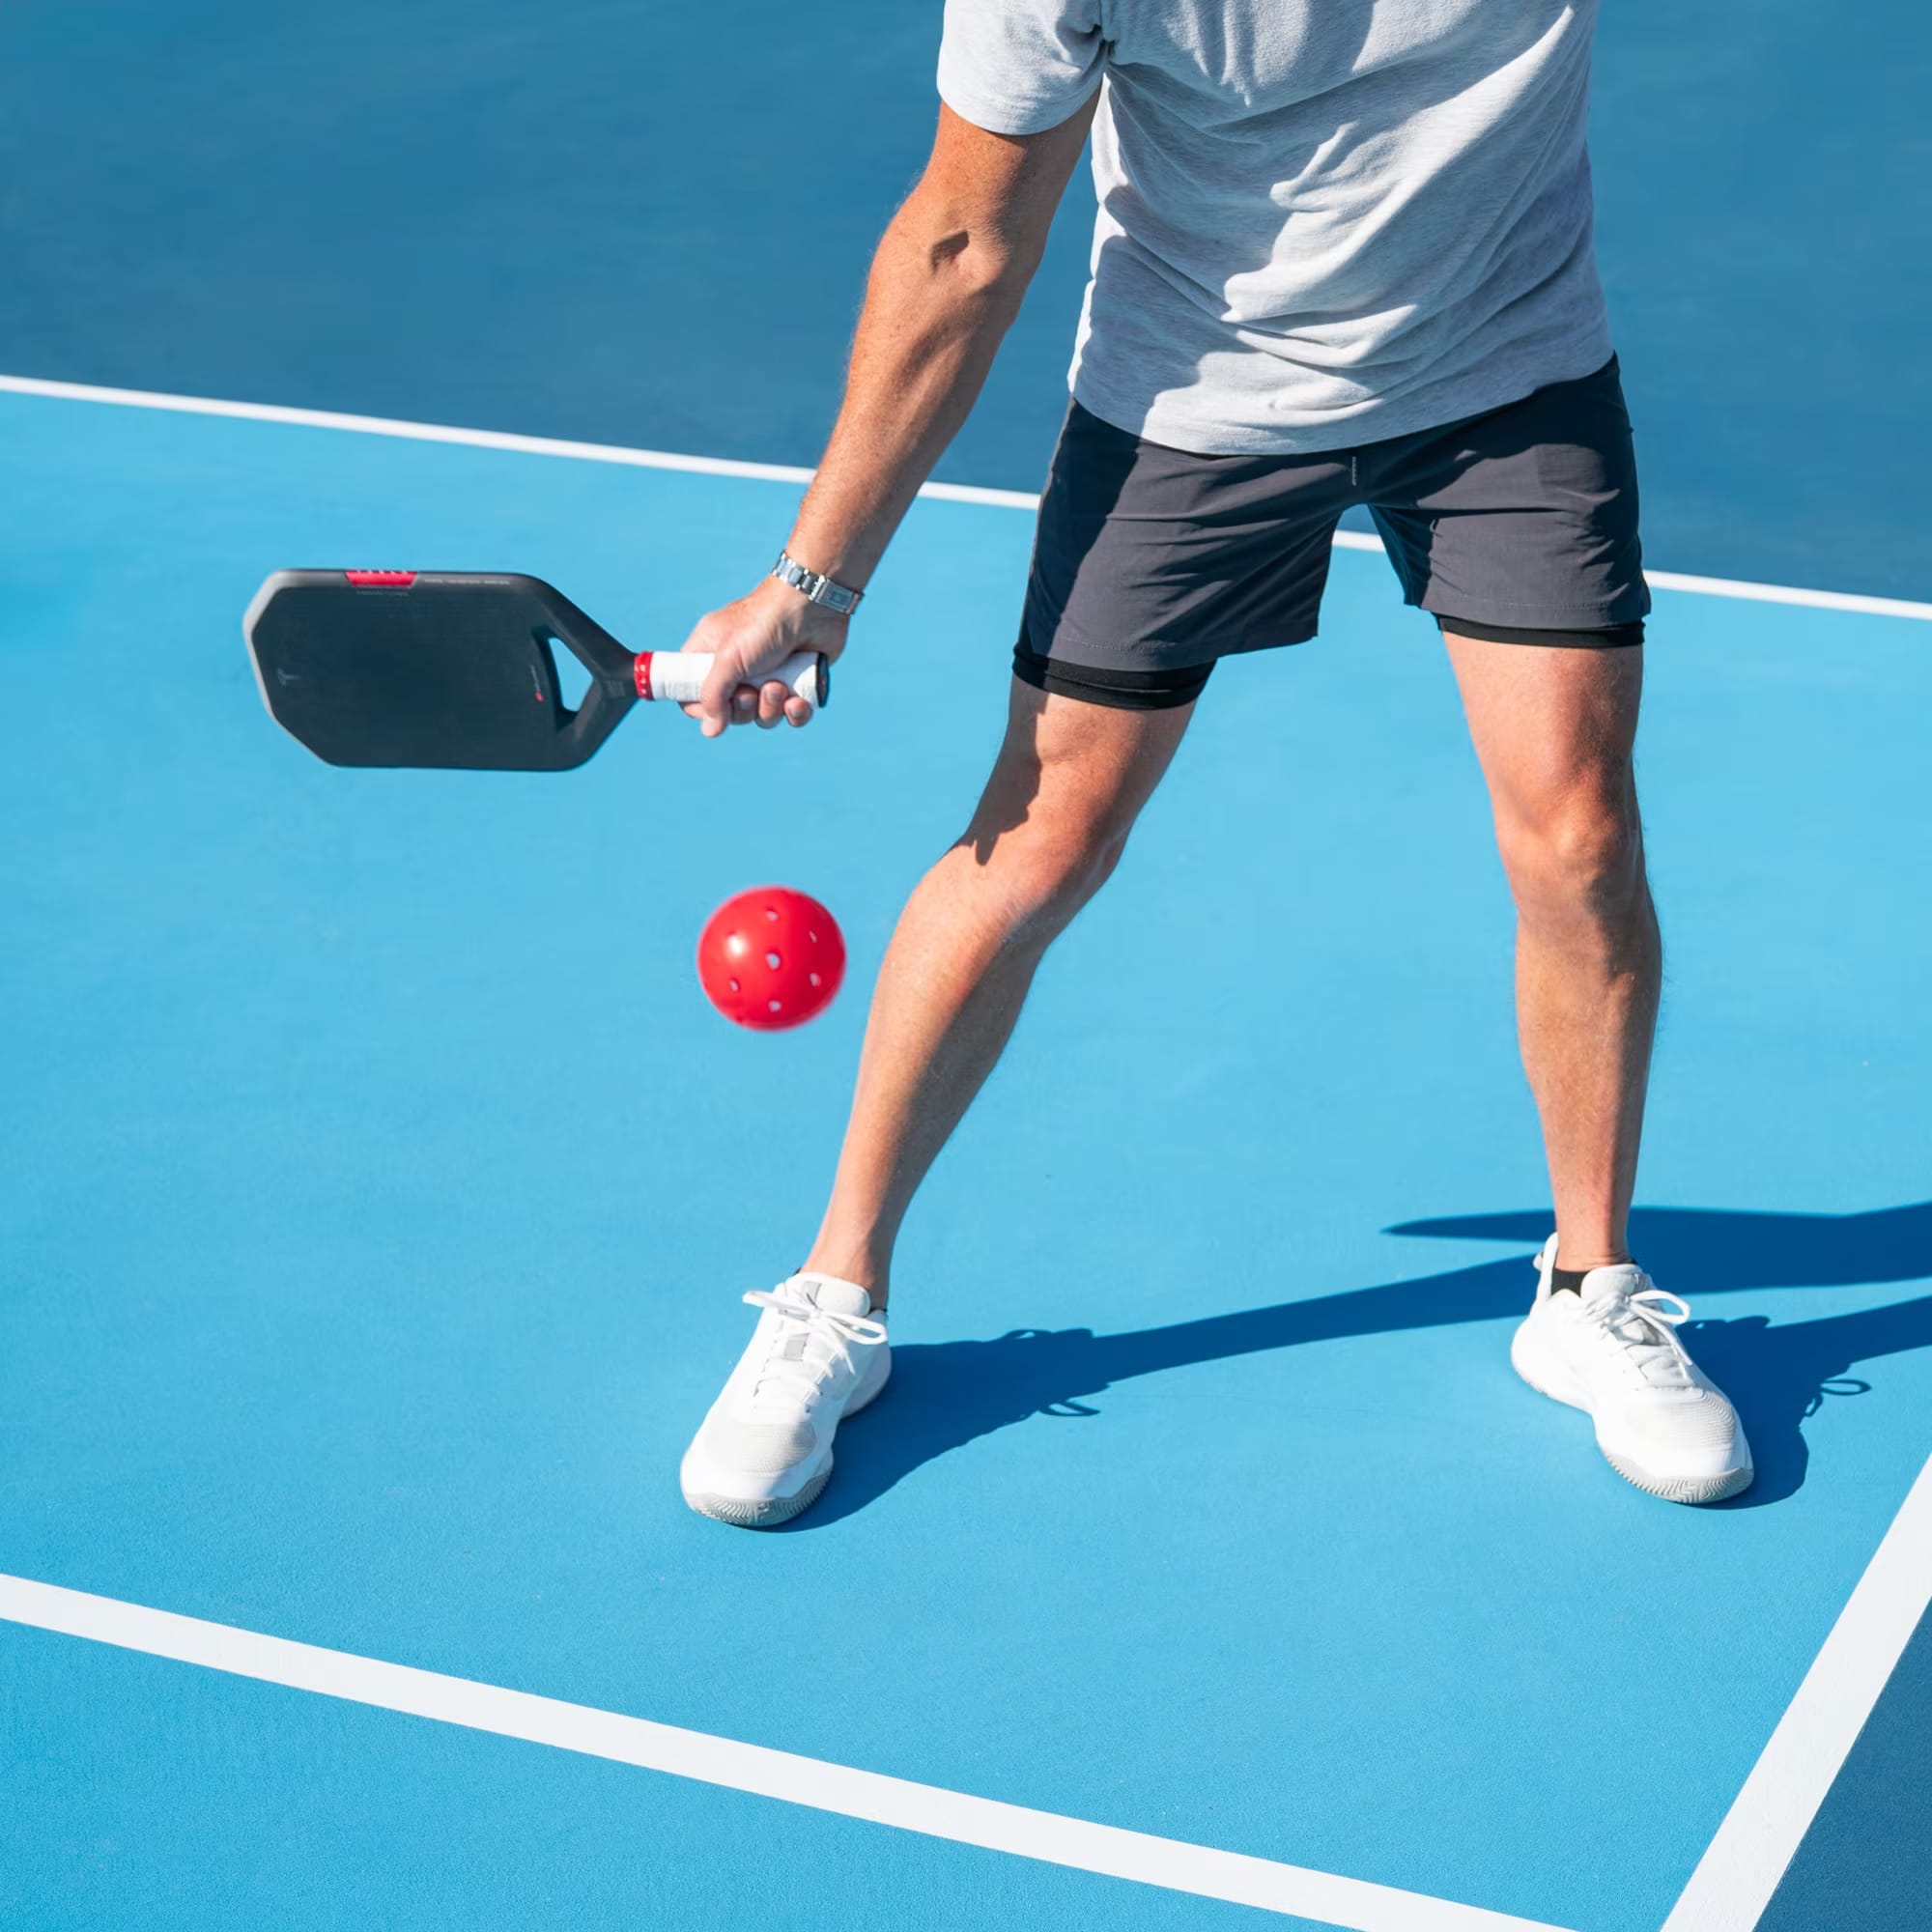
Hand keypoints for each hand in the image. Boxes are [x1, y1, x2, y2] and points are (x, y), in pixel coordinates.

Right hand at [678, 578, 849, 737]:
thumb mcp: (728, 658)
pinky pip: (792, 715)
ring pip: (763, 716)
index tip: (713, 710)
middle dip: (744, 709)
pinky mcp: (797, 682)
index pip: (692, 692)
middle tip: (752, 692)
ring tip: (779, 686)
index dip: (701, 708)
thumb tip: (710, 730)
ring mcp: (768, 675)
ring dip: (770, 708)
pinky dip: (796, 713)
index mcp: (710, 654)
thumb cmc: (765, 623)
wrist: (814, 606)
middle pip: (730, 712)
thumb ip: (713, 695)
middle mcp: (737, 667)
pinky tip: (798, 700)